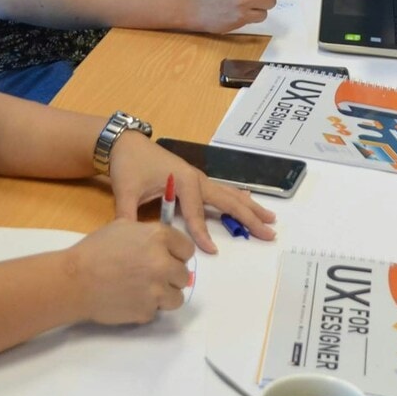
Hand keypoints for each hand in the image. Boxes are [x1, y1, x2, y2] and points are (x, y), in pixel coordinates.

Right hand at [64, 218, 192, 323]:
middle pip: (184, 274)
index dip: (176, 254)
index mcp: (159, 238)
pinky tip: (129, 299)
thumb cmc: (95, 250)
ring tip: (144, 290)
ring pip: (177, 297)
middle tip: (151, 275)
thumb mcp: (123, 227)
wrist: (74, 281)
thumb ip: (149, 234)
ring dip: (164, 294)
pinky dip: (146, 307)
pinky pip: (156, 310)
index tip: (167, 258)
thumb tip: (165, 246)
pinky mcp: (148, 311)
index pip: (187, 249)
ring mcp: (157, 290)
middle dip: (170, 275)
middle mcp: (163, 263)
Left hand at [106, 131, 277, 252]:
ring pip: (230, 194)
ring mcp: (198, 178)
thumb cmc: (128, 166)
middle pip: (227, 200)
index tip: (213, 251)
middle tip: (269, 233)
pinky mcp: (196, 179)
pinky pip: (222, 191)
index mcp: (183, 181)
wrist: (126, 144)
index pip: (195, 213)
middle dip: (248, 217)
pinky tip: (249, 202)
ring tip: (271, 219)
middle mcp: (196, 178)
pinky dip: (238, 198)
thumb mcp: (125, 193)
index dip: (202, 234)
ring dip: (250, 207)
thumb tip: (132, 245)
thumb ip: (128, 218)